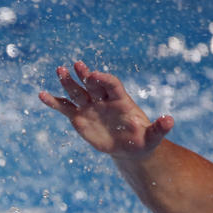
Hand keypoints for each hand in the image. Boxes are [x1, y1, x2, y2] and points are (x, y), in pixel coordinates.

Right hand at [39, 61, 173, 158]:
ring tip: (59, 71)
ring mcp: (90, 107)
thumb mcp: (153, 137)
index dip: (104, 79)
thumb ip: (160, 128)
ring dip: (67, 82)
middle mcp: (103, 100)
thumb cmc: (142, 140)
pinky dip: (53, 102)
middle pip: (92, 84)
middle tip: (76, 65)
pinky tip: (41, 95)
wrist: (128, 148)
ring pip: (77, 92)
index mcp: (121, 100)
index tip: (95, 76)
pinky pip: (64, 108)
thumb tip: (170, 120)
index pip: (111, 85)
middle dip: (85, 75)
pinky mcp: (78, 117)